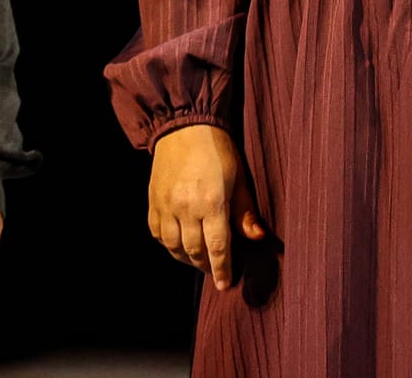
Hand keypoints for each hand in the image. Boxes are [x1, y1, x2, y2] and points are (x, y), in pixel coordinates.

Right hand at [148, 124, 265, 291]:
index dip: (223, 270)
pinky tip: (179, 246)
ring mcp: (166, 205)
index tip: (226, 286)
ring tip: (199, 261)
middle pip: (195, 251)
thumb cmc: (217, 149)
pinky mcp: (153, 201)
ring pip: (174, 247)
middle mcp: (186, 207)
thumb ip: (245, 211)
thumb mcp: (239, 177)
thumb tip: (258, 238)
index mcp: (212, 201)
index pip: (218, 247)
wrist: (184, 125)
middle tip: (216, 273)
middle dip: (206, 267)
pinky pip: (158, 234)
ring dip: (187, 259)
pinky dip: (168, 245)